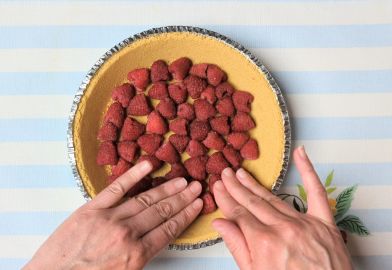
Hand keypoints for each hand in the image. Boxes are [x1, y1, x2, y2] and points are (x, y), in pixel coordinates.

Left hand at [23, 161, 202, 269]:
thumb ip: (141, 256)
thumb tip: (157, 239)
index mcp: (136, 255)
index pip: (169, 229)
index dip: (186, 215)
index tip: (198, 204)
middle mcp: (127, 234)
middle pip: (162, 212)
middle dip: (182, 199)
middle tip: (197, 186)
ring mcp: (110, 218)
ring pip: (146, 199)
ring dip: (167, 188)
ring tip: (182, 180)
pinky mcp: (91, 208)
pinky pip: (117, 188)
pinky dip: (134, 175)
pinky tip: (149, 165)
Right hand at [212, 146, 351, 269]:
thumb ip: (238, 247)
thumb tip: (219, 223)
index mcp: (264, 243)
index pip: (238, 214)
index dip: (225, 199)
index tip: (217, 188)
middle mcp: (283, 229)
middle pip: (253, 202)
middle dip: (236, 187)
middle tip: (226, 173)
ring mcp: (305, 223)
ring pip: (274, 198)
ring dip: (255, 184)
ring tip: (242, 173)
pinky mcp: (325, 223)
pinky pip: (317, 193)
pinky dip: (309, 172)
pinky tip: (302, 154)